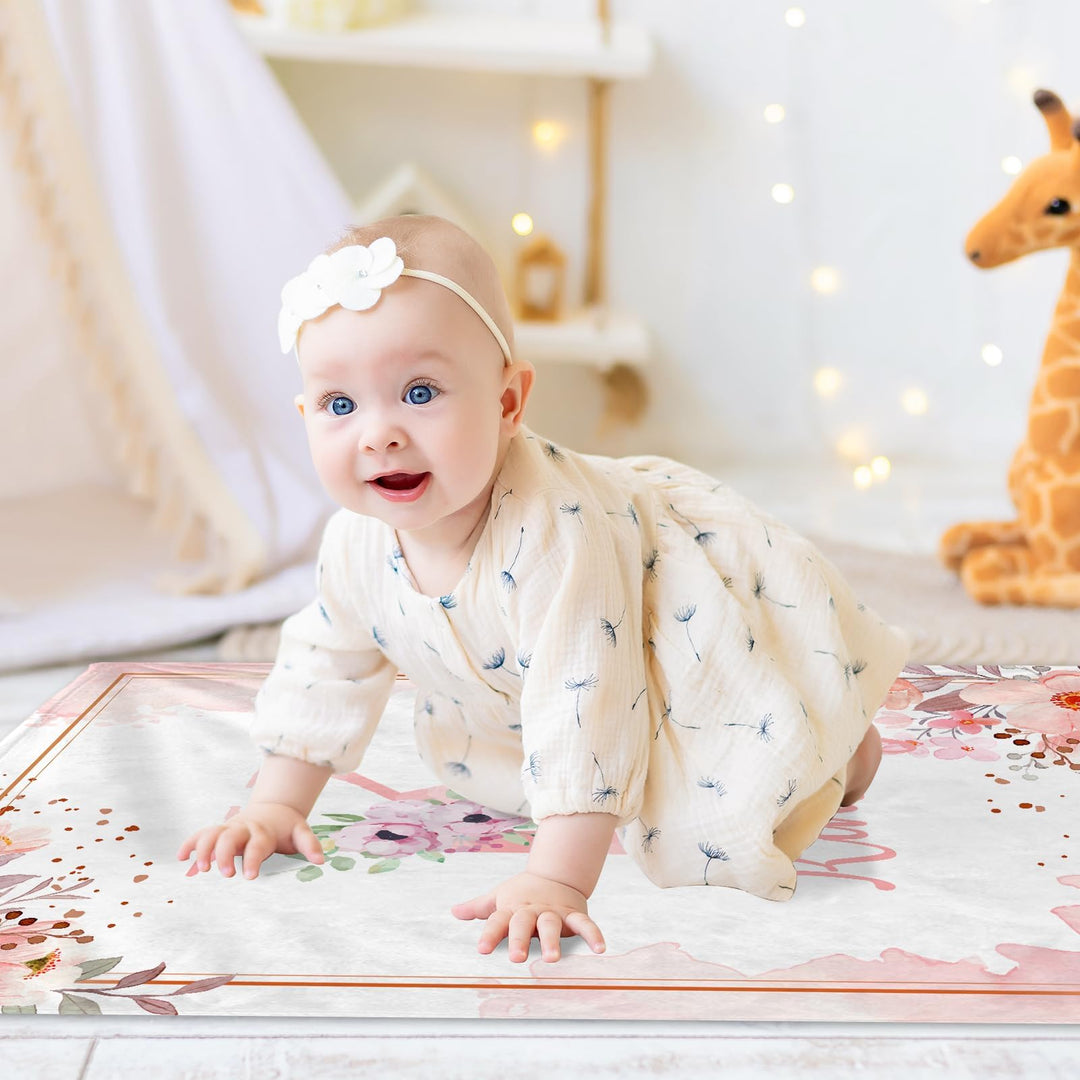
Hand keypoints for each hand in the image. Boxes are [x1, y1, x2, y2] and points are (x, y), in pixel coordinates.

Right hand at [177, 802, 324, 879]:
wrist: (274, 807)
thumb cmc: (286, 826)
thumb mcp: (301, 831)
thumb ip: (309, 844)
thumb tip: (321, 860)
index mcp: (263, 831)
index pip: (257, 845)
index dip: (252, 860)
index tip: (249, 877)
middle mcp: (243, 828)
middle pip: (229, 838)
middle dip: (224, 856)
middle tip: (226, 875)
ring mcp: (229, 828)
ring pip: (212, 834)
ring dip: (204, 850)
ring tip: (200, 870)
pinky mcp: (219, 830)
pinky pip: (201, 834)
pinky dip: (191, 843)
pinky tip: (181, 858)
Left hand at [450, 871, 605, 962]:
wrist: (556, 873)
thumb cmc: (523, 893)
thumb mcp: (500, 897)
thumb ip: (479, 907)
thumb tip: (454, 911)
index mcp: (512, 908)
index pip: (498, 920)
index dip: (490, 934)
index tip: (482, 950)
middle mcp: (532, 910)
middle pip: (524, 923)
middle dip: (520, 939)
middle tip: (517, 958)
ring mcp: (554, 912)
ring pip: (552, 925)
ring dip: (552, 940)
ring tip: (552, 958)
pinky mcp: (574, 914)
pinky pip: (584, 924)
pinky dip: (593, 935)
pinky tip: (599, 949)